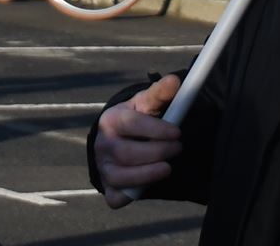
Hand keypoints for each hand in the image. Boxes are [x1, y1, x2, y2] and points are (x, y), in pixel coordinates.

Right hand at [93, 73, 183, 207]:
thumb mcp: (146, 103)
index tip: (177, 133)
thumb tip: (174, 81)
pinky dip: (131, 195)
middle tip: (177, 148)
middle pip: (129, 153)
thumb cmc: (135, 119)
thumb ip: (160, 93)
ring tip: (167, 167)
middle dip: (158, 152)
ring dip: (149, 174)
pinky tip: (146, 186)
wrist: (117, 139)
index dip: (156, 130)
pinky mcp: (108, 188)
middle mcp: (102, 144)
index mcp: (111, 119)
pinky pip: (117, 198)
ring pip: (124, 177)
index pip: (132, 125)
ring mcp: (103, 168)